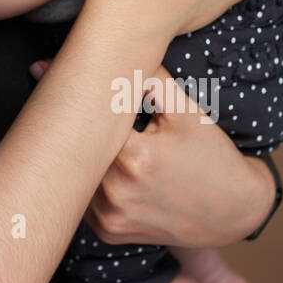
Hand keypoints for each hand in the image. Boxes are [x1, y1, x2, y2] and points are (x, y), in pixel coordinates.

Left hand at [29, 59, 271, 245]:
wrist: (234, 210)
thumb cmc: (210, 154)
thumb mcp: (187, 109)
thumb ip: (149, 76)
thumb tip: (108, 50)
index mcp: (133, 158)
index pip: (85, 117)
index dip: (73, 95)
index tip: (47, 74)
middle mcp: (116, 193)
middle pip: (73, 147)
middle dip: (64, 123)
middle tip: (49, 97)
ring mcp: (110, 217)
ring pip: (73, 174)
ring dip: (73, 155)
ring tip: (71, 132)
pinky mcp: (108, 232)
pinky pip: (82, 199)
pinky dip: (86, 181)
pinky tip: (94, 165)